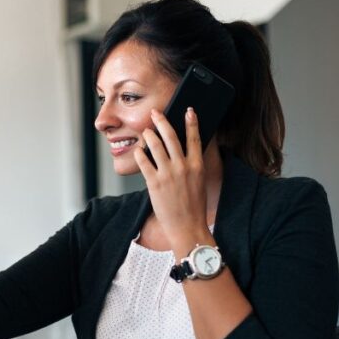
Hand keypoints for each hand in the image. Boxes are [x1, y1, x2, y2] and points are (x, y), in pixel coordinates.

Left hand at [133, 107, 211, 250]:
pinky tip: (138, 150)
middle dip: (162, 121)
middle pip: (171, 137)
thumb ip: (192, 164)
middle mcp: (183, 167)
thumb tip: (184, 149)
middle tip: (156, 112)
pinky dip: (140, 153)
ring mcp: (168, 174)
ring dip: (149, 135)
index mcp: (197, 166)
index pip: (194, 138)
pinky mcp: (154, 183)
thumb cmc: (194, 206)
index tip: (188, 110)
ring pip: (155, 146)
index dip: (191, 122)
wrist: (187, 228)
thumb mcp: (199, 182)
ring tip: (146, 131)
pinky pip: (144, 162)